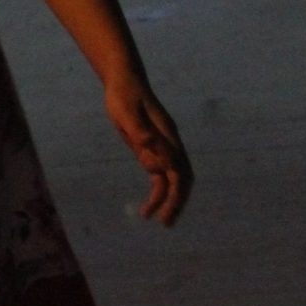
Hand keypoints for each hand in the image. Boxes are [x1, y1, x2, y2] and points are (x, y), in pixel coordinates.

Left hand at [105, 78, 192, 226]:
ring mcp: (163, 146)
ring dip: (166, 199)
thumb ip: (138, 130)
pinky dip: (157, 190)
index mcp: (167, 136)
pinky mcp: (152, 148)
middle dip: (176, 202)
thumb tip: (149, 146)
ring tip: (152, 218)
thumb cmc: (124, 95)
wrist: (124, 81)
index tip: (164, 210)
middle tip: (166, 224)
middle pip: (181, 178)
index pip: (178, 171)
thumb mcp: (126, 112)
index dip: (174, 192)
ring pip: (171, 179)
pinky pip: (159, 174)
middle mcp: (170, 143)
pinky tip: (147, 204)